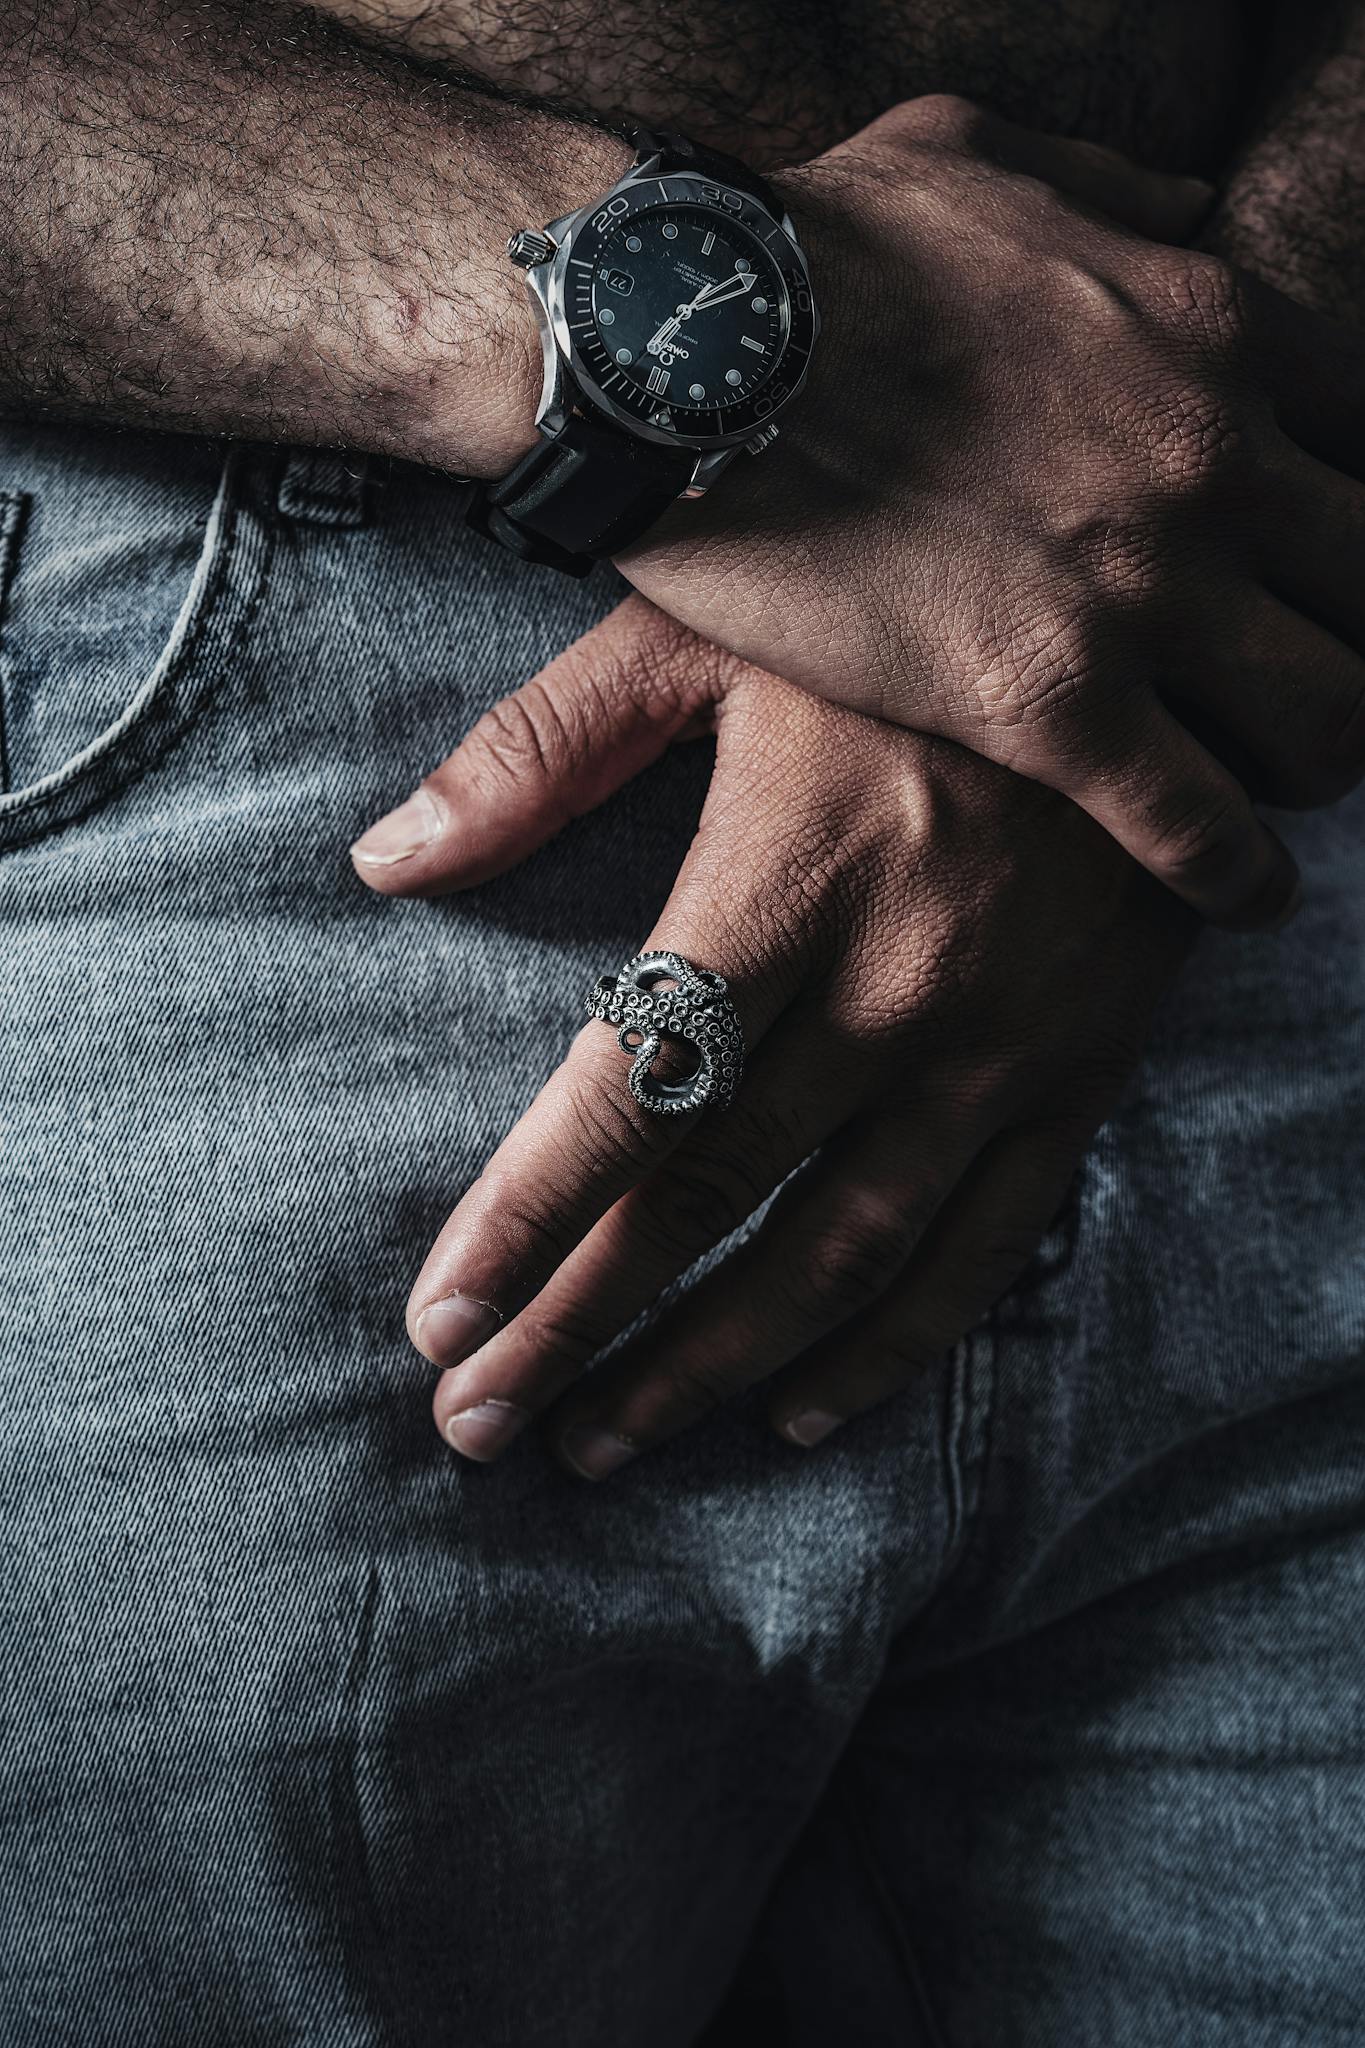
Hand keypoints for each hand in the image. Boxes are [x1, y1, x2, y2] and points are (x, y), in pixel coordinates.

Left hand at [351, 597, 1192, 1477]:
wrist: (1158, 607)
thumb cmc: (900, 606)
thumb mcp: (712, 625)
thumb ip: (544, 745)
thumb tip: (383, 859)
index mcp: (794, 870)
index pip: (636, 1082)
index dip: (529, 1215)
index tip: (441, 1318)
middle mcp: (900, 981)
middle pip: (712, 1192)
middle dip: (581, 1322)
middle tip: (478, 1422)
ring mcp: (1003, 1041)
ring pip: (840, 1252)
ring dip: (710, 1364)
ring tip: (600, 1441)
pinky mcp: (1084, 1069)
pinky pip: (987, 1246)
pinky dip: (893, 1346)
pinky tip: (798, 1411)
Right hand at [621, 95, 1364, 929]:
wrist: (680, 345)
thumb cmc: (810, 246)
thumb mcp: (981, 157)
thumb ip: (1111, 187)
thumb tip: (1187, 201)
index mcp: (1209, 329)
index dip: (1351, 515)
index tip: (1312, 557)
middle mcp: (1211, 460)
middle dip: (1355, 639)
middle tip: (1303, 677)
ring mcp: (1143, 588)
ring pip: (1331, 714)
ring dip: (1320, 757)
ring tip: (1281, 787)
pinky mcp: (1048, 702)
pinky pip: (1203, 823)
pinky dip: (1238, 870)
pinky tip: (1239, 890)